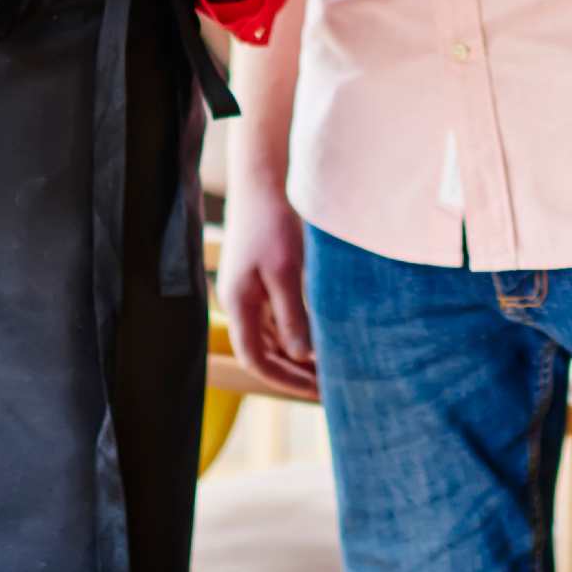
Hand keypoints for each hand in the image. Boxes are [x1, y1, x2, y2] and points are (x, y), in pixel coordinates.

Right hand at [215, 171, 315, 395]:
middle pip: (264, 352)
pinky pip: (278, 318)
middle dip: (294, 372)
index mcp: (239, 304)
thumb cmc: (273, 221)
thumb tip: (303, 357)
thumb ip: (293, 314)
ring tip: (332, 366)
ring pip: (273, 337)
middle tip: (331, 387)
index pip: (257, 360)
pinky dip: (298, 332)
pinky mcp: (261, 279)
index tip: (318, 392)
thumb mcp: (286, 270)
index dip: (285, 381)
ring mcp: (250, 291)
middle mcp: (240, 302)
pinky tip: (323, 337)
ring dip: (297, 354)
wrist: (264, 179)